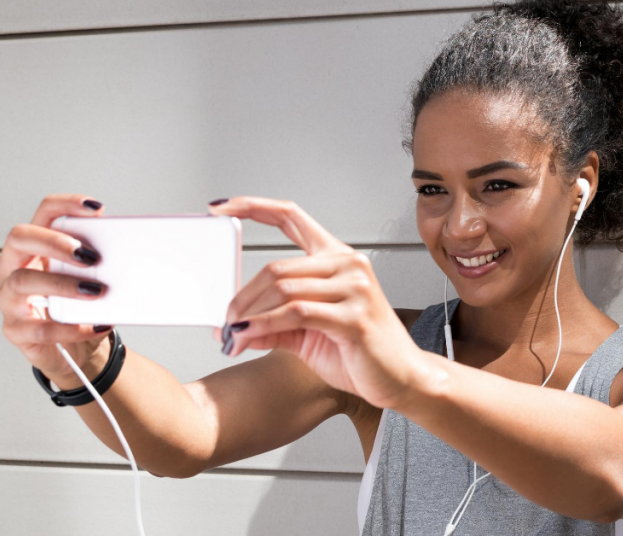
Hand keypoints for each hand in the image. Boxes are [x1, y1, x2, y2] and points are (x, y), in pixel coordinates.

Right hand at [0, 194, 113, 382]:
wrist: (75, 349)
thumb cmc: (79, 306)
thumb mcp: (90, 278)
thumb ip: (99, 261)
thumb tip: (128, 249)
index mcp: (36, 247)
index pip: (44, 214)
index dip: (66, 205)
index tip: (95, 209)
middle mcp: (15, 267)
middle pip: (21, 239)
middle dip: (54, 242)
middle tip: (88, 255)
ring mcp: (10, 299)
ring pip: (23, 281)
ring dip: (62, 284)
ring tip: (94, 291)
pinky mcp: (16, 330)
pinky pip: (39, 328)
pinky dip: (70, 327)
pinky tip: (93, 325)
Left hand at [207, 197, 428, 408]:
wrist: (401, 379)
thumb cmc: (361, 353)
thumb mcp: (307, 334)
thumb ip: (273, 323)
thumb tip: (234, 326)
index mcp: (337, 258)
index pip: (291, 217)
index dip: (254, 207)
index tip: (221, 207)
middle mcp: (348, 264)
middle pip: (276, 267)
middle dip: (242, 297)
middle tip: (225, 323)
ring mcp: (355, 288)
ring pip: (283, 290)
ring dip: (249, 314)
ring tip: (233, 334)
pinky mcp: (354, 316)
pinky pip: (296, 313)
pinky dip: (264, 325)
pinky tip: (249, 336)